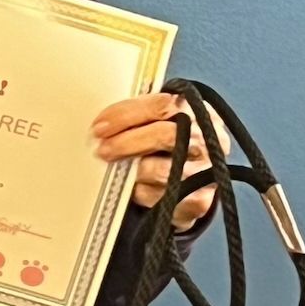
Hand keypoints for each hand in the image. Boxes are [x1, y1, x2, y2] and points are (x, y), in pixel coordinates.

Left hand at [91, 93, 230, 230]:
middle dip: (125, 142)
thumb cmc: (171, 145)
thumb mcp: (160, 121)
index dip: (126, 115)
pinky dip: (141, 192)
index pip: (160, 105)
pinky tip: (137, 186)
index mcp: (195, 110)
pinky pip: (160, 196)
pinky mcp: (198, 200)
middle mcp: (205, 138)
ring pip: (159, 170)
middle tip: (102, 150)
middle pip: (163, 135)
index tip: (100, 126)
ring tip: (119, 169)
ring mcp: (205, 169)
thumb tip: (103, 123)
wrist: (196, 181)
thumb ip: (140, 116)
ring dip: (131, 170)